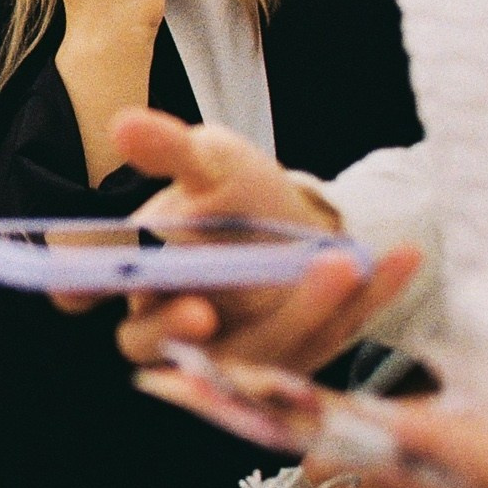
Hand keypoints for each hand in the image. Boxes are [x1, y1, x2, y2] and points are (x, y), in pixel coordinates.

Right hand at [92, 107, 421, 365]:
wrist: (296, 227)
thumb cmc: (236, 196)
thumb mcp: (208, 162)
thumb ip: (169, 150)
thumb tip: (123, 124)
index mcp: (140, 277)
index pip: (87, 291)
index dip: (83, 291)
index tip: (91, 286)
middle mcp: (176, 329)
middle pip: (161, 344)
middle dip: (178, 329)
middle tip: (204, 309)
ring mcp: (238, 356)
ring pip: (256, 356)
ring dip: (301, 314)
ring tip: (342, 262)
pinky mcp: (300, 363)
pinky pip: (334, 339)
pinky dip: (370, 300)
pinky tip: (404, 257)